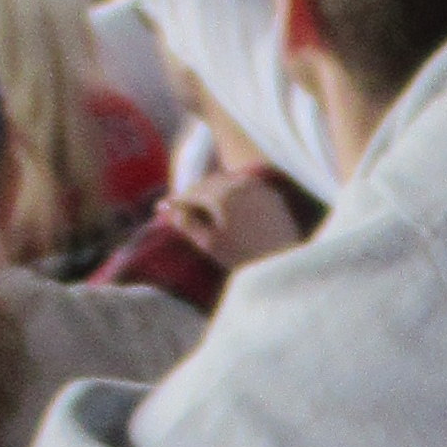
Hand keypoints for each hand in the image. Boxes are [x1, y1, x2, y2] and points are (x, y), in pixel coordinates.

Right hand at [166, 170, 308, 274]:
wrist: (287, 264)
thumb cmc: (245, 258)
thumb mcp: (210, 244)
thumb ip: (187, 224)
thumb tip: (169, 210)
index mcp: (222, 195)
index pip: (192, 193)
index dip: (174, 200)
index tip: (160, 207)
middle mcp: (241, 184)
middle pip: (208, 183)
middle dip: (192, 193)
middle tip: (178, 205)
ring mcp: (260, 187)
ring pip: (227, 182)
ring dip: (211, 190)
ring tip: (199, 203)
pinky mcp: (273, 195)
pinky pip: (245, 186)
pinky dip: (231, 191)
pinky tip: (226, 202)